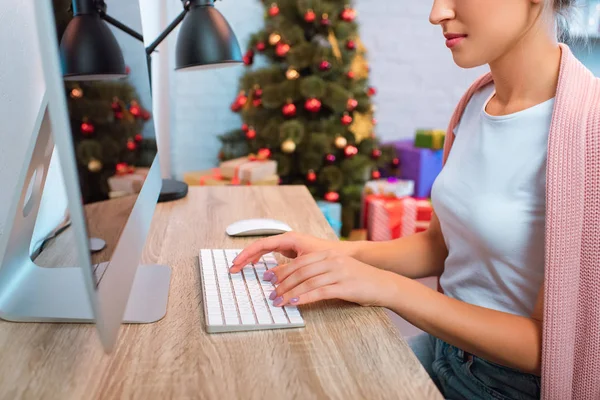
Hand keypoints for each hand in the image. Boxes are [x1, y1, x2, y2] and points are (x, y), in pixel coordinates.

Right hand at [229, 232, 349, 272]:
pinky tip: (257, 267)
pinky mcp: (292, 252)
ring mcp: (289, 245)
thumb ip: (288, 269)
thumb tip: (270, 277)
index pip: (261, 244)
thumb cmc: (329, 255)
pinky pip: (272, 254)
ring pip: (265, 250)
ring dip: (252, 258)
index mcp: (289, 238)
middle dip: (245, 257)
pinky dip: (262, 260)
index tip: (236, 263)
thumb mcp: (307, 263)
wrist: (345, 254)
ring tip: (240, 268)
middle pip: (260, 247)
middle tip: (233, 268)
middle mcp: (287, 239)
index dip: (247, 254)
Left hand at [263, 250, 395, 307]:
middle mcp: (332, 260)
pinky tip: (294, 303)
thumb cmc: (359, 279)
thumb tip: (295, 281)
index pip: (299, 261)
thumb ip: (319, 271)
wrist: (384, 284)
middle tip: (270, 292)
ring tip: (278, 301)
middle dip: (282, 282)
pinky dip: (304, 297)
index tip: (269, 278)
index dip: (281, 270)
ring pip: (307, 281)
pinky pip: (319, 292)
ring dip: (289, 292)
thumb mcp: (338, 269)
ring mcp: (339, 272)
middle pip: (300, 270)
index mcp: (328, 255)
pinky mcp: (345, 286)